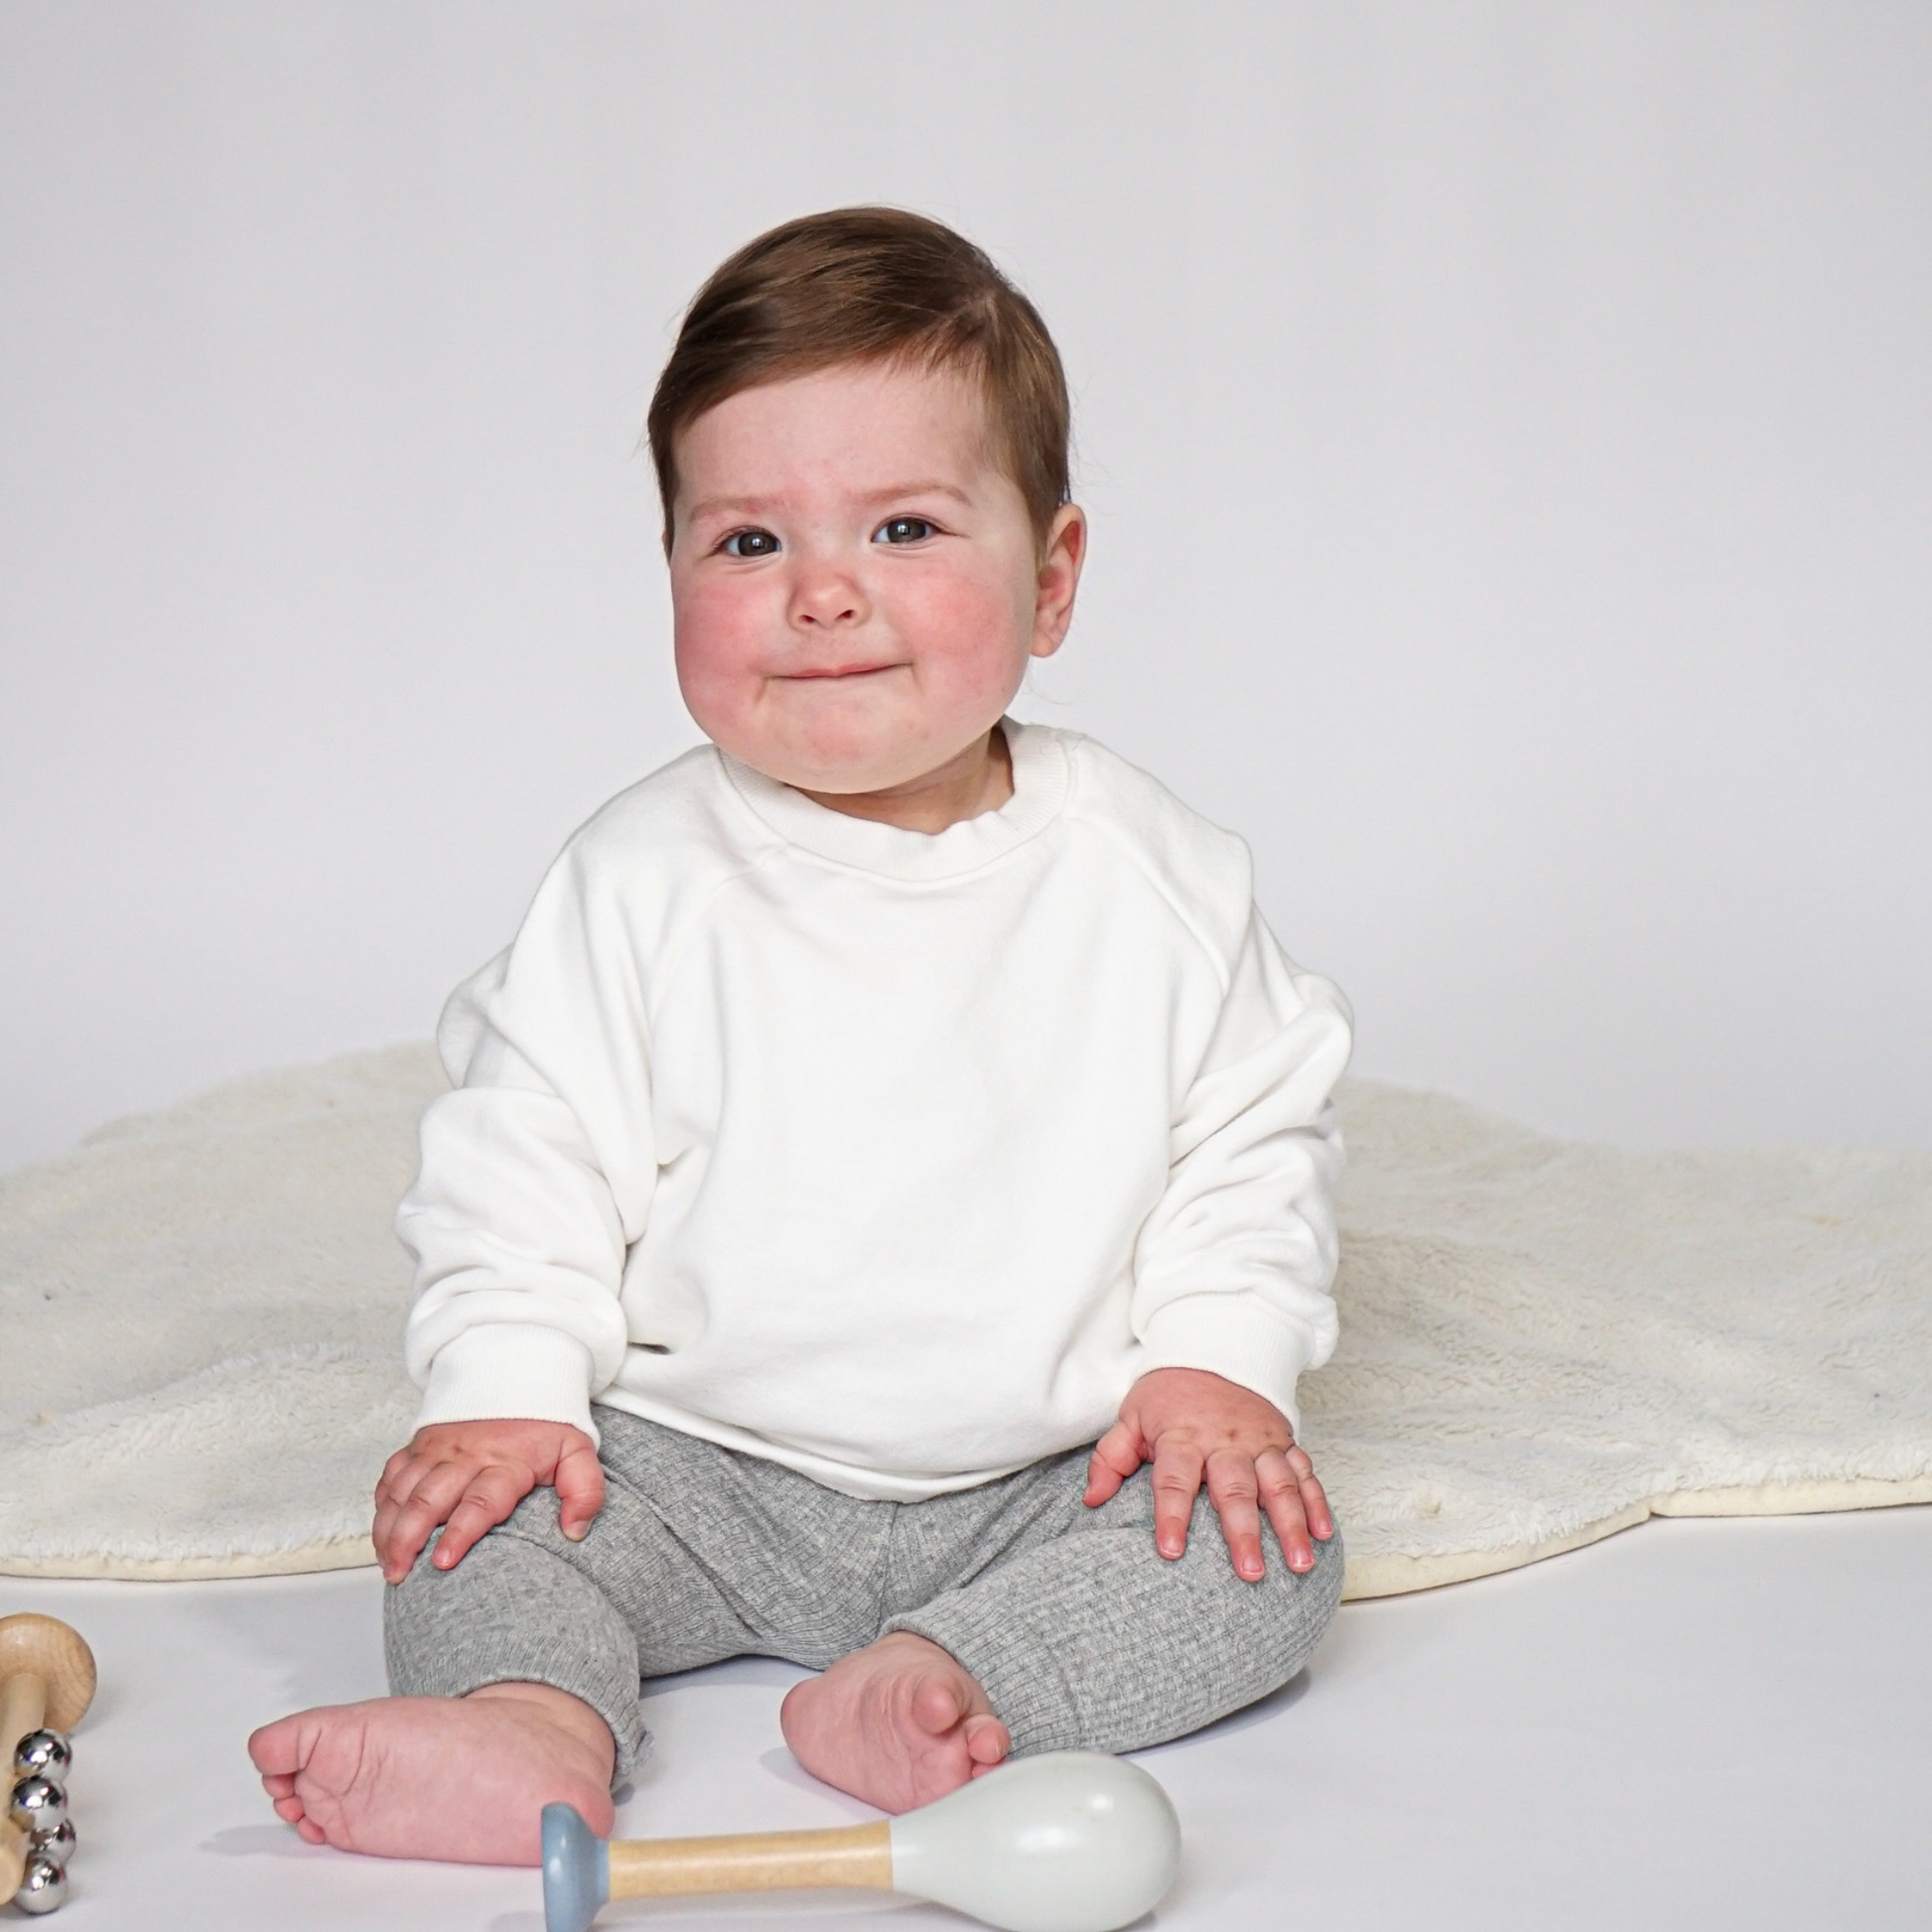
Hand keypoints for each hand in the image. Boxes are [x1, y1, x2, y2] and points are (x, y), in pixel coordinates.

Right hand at [372, 1418, 604, 1583]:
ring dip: (389, 1529)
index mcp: (505, 1462)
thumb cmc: (546, 1426)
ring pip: (403, 1490)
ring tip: (388, 1564)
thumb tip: (575, 1531)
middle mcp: (465, 1455)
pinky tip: (382, 1532)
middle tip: (400, 1574)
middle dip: (408, 1539)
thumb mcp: (577, 1452)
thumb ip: (584, 1491)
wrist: (520, 1376)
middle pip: (428, 1499)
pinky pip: (392, 1475)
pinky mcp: (420, 1445)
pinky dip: (382, 1505)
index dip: (459, 1533)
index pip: (479, 1501)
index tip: (443, 1562)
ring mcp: (438, 1449)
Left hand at [1084, 1367, 1332, 1581]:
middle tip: (1249, 1573)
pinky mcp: (1284, 1442)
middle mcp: (1225, 1440)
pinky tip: (1324, 1533)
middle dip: (1243, 1532)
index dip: (1171, 1515)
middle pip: (1234, 1488)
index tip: (1170, 1551)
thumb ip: (1111, 1458)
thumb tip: (1091, 1500)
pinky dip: (1317, 1502)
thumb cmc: (1168, 1394)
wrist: (1213, 1348)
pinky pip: (1305, 1472)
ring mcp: (1259, 1442)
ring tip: (1299, 1563)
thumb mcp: (1131, 1416)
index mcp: (1182, 1437)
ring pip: (1279, 1484)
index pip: (1174, 1479)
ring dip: (1291, 1524)